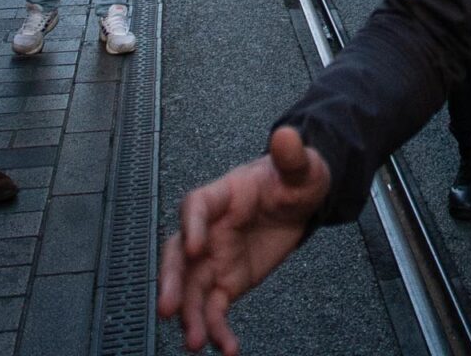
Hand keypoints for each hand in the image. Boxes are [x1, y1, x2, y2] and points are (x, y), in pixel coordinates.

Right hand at [158, 127, 332, 353]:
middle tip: (168, 307)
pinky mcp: (227, 281)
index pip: (196, 206)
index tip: (194, 248)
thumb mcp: (301, 167)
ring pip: (191, 289)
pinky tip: (226, 348)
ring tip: (195, 341)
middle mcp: (208, 229)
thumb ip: (293, 156)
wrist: (299, 202)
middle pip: (177, 255)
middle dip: (170, 281)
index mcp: (220, 195)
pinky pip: (215, 308)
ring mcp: (213, 259)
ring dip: (189, 315)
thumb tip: (287, 135)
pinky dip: (217, 329)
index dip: (192, 226)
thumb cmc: (293, 178)